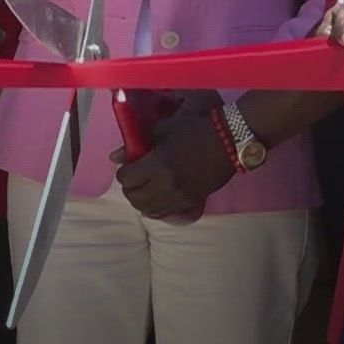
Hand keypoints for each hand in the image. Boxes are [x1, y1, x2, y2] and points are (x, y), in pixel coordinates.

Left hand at [112, 110, 234, 218]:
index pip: (127, 178)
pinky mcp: (189, 203)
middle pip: (134, 197)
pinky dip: (154, 208)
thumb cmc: (194, 130)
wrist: (228, 142)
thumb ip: (138, 144)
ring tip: (144, 188)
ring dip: (140, 199)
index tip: (127, 165)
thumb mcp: (163, 129)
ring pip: (147, 209)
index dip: (123, 172)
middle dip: (129, 187)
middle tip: (133, 177)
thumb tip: (115, 156)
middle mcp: (166, 185)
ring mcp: (178, 197)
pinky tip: (156, 198)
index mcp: (158, 164)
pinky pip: (163, 214)